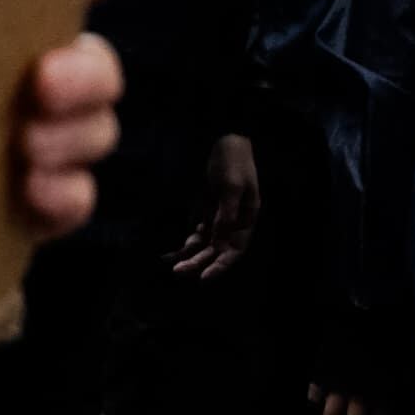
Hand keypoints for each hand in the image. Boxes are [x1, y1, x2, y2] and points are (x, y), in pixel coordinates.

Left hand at [10, 0, 149, 237]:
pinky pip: (73, 198)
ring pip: (93, 128)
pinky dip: (66, 194)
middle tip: (47, 82)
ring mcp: (24, 141)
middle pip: (91, 59)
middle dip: (88, 70)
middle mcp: (13, 75)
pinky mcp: (17, 207)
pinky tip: (36, 192)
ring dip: (78, 134)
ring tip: (30, 145)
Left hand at [172, 131, 259, 278]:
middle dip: (198, 262)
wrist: (224, 138)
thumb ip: (225, 216)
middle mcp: (232, 223)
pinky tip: (168, 254)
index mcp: (246, 219)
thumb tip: (217, 245)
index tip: (204, 276)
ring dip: (188, 255)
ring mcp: (217, 218)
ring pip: (203, 245)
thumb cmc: (233, 161)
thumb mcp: (231, 187)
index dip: (221, 265)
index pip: (235, 250)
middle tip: (179, 271)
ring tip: (171, 264)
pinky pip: (193, 233)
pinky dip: (183, 244)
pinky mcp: (204, 211)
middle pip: (216, 250)